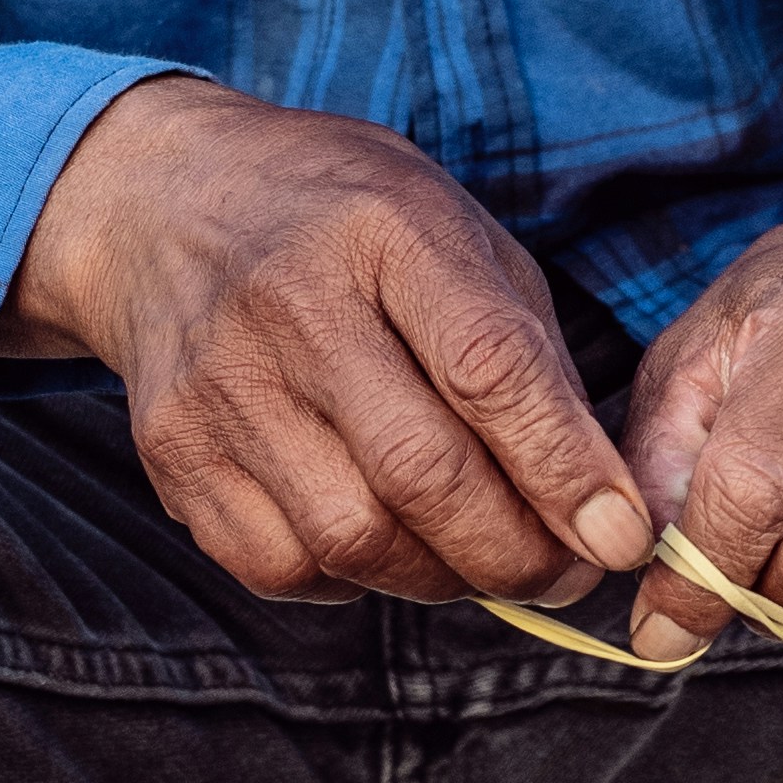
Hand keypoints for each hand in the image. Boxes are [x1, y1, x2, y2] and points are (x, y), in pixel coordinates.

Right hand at [1, 83, 657, 612]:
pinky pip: (283, 567)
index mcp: (385, 228)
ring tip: (477, 557)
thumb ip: (526, 355)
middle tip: (565, 571)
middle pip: (419, 474)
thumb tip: (600, 500)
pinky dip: (353, 579)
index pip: (487, 367)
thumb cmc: (343, 223)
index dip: (565, 468)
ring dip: (442, 578)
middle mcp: (291, 304)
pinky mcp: (172, 453)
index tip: (621, 536)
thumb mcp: (453, 230)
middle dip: (516, 553)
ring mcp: (220, 385)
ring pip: (353, 541)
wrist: (162, 203)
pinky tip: (379, 538)